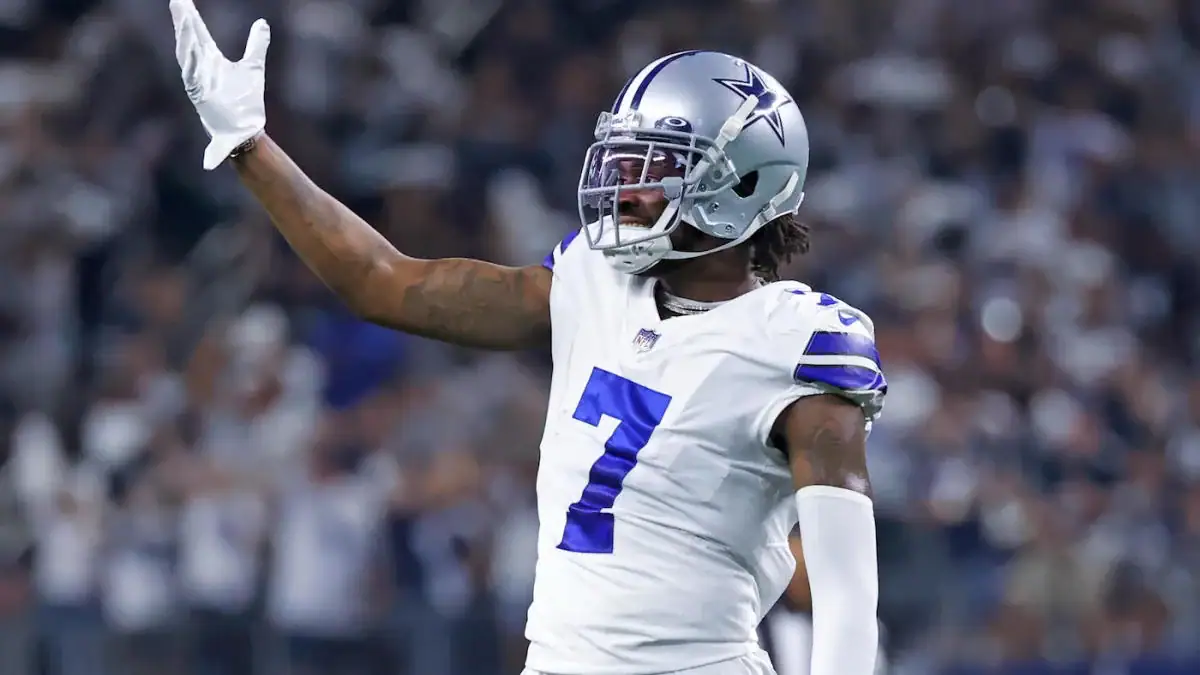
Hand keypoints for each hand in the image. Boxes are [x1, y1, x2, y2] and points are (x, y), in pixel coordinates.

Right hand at [169, 0, 270, 169]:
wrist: (245, 130)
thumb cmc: (245, 103)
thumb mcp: (253, 67)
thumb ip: (256, 45)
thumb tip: (262, 23)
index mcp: (211, 60)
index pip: (199, 33)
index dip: (191, 17)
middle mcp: (201, 68)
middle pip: (190, 39)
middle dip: (183, 20)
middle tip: (177, 0)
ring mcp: (198, 80)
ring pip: (187, 54)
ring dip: (185, 35)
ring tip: (184, 15)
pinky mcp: (199, 94)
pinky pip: (191, 74)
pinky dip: (190, 59)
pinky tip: (189, 44)